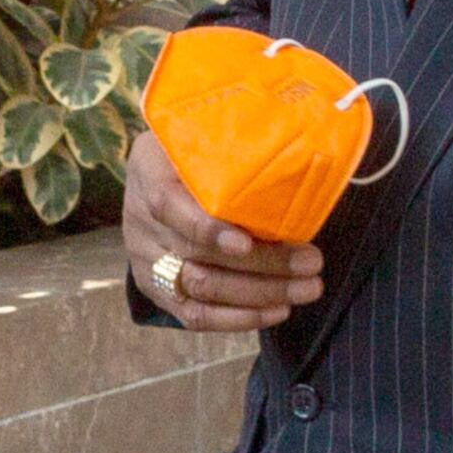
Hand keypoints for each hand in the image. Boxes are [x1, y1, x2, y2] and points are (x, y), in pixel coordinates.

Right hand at [122, 128, 322, 332]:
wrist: (150, 176)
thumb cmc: (188, 154)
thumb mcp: (197, 134)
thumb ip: (228, 149)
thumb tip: (292, 155)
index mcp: (149, 176)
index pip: (169, 208)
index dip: (206, 229)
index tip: (245, 242)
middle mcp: (141, 224)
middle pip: (197, 257)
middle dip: (262, 265)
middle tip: (311, 262)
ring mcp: (148, 261)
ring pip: (202, 290)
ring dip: (260, 294)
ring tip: (307, 288)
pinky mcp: (158, 290)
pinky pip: (195, 317)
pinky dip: (239, 318)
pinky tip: (278, 310)